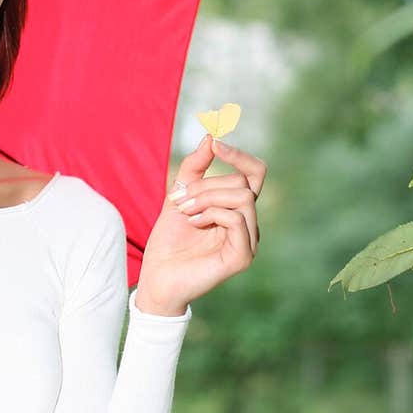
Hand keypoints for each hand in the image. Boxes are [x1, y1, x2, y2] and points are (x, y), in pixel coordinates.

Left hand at [136, 134, 265, 313]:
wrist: (157, 276)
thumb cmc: (169, 239)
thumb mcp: (179, 193)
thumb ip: (195, 167)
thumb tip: (211, 136)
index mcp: (237, 209)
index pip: (254, 173)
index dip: (238, 155)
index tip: (215, 142)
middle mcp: (248, 224)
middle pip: (242, 184)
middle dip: (207, 185)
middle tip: (179, 200)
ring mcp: (249, 242)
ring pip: (242, 198)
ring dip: (207, 198)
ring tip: (185, 212)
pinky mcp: (242, 257)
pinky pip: (237, 219)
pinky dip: (212, 214)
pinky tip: (194, 224)